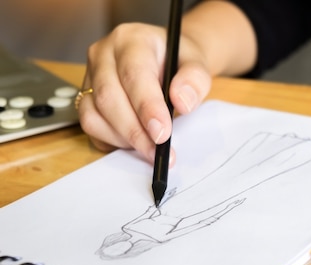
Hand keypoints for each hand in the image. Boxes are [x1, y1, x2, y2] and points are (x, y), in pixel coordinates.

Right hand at [77, 22, 211, 163]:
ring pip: (93, 116)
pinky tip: (135, 142)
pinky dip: (113, 141)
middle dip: (135, 132)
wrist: (169, 60)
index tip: (162, 134)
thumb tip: (181, 102)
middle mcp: (103, 55)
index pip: (133, 75)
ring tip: (150, 147)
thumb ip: (194, 80)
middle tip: (158, 151)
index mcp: (130, 40)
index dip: (147, 108)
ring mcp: (90, 77)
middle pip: (109, 99)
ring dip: (123, 139)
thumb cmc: (179, 61)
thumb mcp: (196, 64)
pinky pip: (92, 127)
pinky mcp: (86, 99)